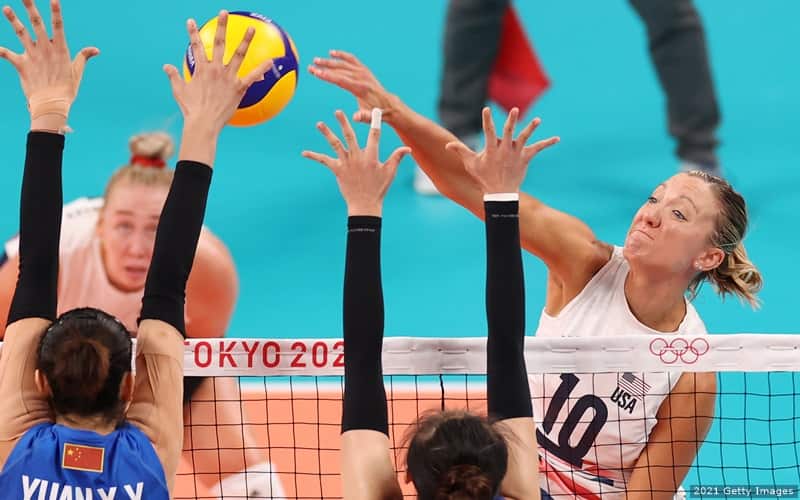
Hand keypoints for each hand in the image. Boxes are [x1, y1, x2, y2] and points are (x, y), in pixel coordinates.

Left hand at [0, 0, 98, 126]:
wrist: (51, 104)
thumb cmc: (67, 89)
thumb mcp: (77, 71)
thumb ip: (84, 57)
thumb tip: (95, 49)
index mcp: (60, 49)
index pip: (58, 26)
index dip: (56, 11)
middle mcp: (45, 49)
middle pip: (36, 23)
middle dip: (30, 8)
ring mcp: (32, 56)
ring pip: (21, 33)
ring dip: (13, 20)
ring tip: (5, 8)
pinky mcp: (21, 64)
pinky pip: (7, 54)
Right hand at [163, 11, 272, 134]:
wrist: (203, 123)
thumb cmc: (191, 109)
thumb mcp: (179, 91)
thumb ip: (174, 76)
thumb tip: (165, 66)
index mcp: (201, 69)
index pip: (195, 46)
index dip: (192, 32)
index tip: (190, 21)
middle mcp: (215, 69)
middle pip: (219, 43)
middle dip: (221, 26)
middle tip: (224, 13)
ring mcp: (228, 77)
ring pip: (238, 54)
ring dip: (246, 40)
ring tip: (252, 28)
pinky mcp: (239, 88)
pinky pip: (252, 76)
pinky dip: (262, 69)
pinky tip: (271, 61)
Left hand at [303, 109, 410, 215]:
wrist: (365, 205)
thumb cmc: (379, 189)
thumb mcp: (390, 172)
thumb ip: (397, 157)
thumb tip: (408, 148)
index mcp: (371, 156)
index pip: (374, 136)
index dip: (375, 122)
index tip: (375, 111)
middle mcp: (357, 157)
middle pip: (349, 136)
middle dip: (344, 122)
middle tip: (338, 111)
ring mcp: (346, 163)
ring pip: (335, 144)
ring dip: (327, 133)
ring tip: (319, 123)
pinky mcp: (337, 170)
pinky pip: (324, 161)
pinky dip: (314, 156)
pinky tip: (304, 152)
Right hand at [309, 50, 398, 124]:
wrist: (389, 105)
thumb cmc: (378, 113)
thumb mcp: (372, 117)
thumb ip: (364, 116)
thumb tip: (355, 117)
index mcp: (361, 88)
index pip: (341, 80)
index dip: (328, 76)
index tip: (316, 72)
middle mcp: (362, 77)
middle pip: (340, 70)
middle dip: (324, 68)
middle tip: (310, 67)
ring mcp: (364, 72)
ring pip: (344, 63)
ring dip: (329, 61)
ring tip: (316, 60)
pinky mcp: (364, 70)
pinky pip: (352, 59)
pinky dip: (342, 55)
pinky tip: (332, 53)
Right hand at [446, 107, 559, 193]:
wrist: (500, 193)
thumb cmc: (484, 177)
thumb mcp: (471, 164)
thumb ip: (460, 151)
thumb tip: (447, 145)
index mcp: (491, 150)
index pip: (488, 132)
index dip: (487, 120)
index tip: (486, 109)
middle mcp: (505, 150)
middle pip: (509, 132)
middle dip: (511, 121)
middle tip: (514, 110)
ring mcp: (516, 154)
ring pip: (524, 138)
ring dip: (531, 128)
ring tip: (538, 120)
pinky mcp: (525, 158)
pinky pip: (538, 148)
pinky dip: (547, 143)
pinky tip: (557, 138)